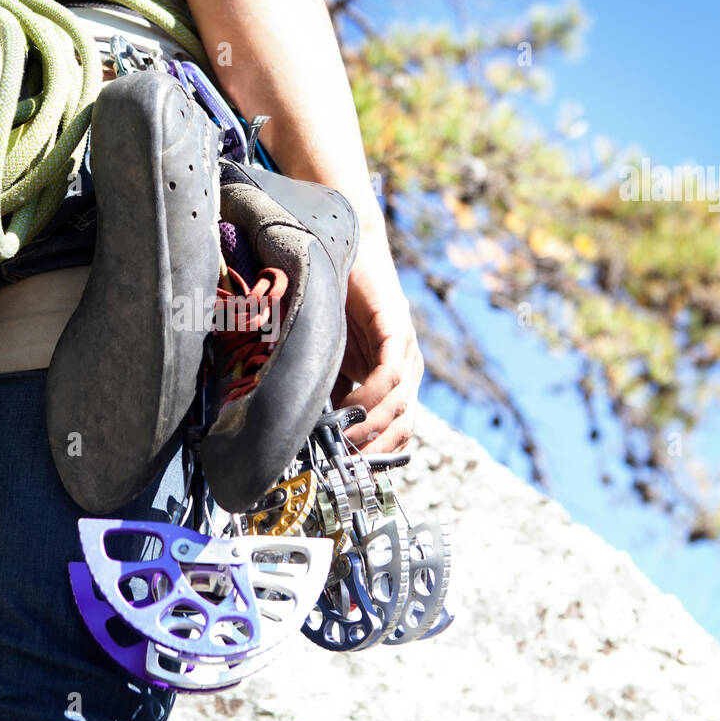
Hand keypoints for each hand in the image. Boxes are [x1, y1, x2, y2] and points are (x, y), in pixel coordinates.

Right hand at [333, 244, 423, 452]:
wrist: (341, 245)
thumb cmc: (333, 300)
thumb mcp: (329, 358)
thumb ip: (329, 390)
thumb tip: (313, 432)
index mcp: (393, 378)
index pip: (396, 430)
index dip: (376, 455)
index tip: (349, 475)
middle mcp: (406, 367)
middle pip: (403, 425)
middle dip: (375, 451)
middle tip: (345, 469)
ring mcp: (406, 350)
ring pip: (399, 405)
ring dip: (370, 430)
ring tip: (343, 445)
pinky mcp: (397, 330)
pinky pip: (389, 375)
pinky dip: (370, 398)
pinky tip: (349, 409)